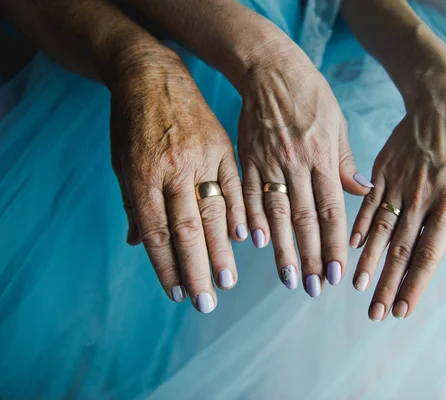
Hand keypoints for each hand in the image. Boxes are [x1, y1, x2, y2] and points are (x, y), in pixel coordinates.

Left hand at [109, 45, 246, 312]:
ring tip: (227, 281)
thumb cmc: (130, 123)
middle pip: (186, 229)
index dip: (166, 266)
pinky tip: (245, 238)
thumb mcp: (121, 162)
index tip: (177, 294)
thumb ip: (134, 205)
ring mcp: (200, 157)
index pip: (156, 232)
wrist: (151, 74)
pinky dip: (240, 212)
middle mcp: (171, 170)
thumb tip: (140, 246)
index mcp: (141, 176)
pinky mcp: (221, 147)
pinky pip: (233, 185)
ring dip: (221, 250)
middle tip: (205, 302)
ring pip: (214, 212)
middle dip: (196, 270)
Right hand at [237, 43, 370, 296]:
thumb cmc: (310, 95)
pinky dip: (252, 220)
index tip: (337, 273)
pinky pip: (248, 195)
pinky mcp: (247, 160)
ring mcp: (268, 163)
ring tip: (289, 279)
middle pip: (304, 220)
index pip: (331, 211)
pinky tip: (256, 244)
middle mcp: (295, 164)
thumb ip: (345, 162)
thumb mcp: (337, 123)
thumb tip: (362, 193)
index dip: (335, 245)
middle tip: (315, 288)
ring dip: (283, 250)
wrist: (269, 69)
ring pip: (276, 214)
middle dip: (311, 258)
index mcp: (322, 157)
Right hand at [350, 60, 445, 320]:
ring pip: (380, 230)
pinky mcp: (382, 170)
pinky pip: (368, 203)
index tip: (402, 310)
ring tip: (358, 288)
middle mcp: (423, 198)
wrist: (443, 98)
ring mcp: (399, 183)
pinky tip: (350, 248)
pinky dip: (359, 226)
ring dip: (369, 262)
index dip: (414, 284)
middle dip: (387, 284)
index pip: (429, 253)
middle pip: (401, 249)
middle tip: (375, 313)